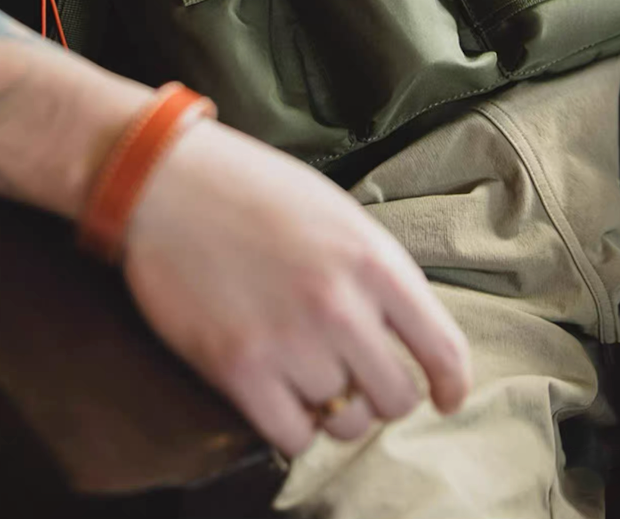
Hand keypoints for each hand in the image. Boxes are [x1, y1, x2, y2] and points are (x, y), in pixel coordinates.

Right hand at [123, 119, 471, 456]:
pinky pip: (292, 437)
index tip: (446, 397)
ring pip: (343, 421)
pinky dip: (292, 427)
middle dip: (380, 396)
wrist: (168, 183)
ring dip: (332, 409)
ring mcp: (289, 340)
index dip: (451, 384)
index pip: (441, 348)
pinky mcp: (237, 368)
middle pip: (394, 397)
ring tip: (309, 377)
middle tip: (357, 380)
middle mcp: (339, 305)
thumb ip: (376, 271)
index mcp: (373, 260)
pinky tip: (280, 397)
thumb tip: (407, 332)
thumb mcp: (337, 214)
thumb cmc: (254, 190)